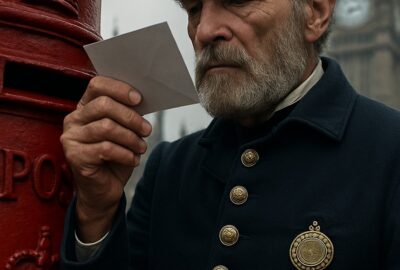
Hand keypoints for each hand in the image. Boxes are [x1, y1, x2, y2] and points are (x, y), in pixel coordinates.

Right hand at [60, 76, 151, 241]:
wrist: (104, 189)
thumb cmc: (115, 157)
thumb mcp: (125, 131)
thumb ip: (128, 114)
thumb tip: (142, 101)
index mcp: (85, 107)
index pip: (97, 85)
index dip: (119, 89)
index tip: (139, 99)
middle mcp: (74, 119)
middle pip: (104, 105)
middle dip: (131, 117)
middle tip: (147, 129)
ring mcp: (71, 137)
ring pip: (107, 127)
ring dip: (131, 138)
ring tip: (141, 147)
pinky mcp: (74, 156)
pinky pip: (106, 149)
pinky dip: (126, 154)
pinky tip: (133, 160)